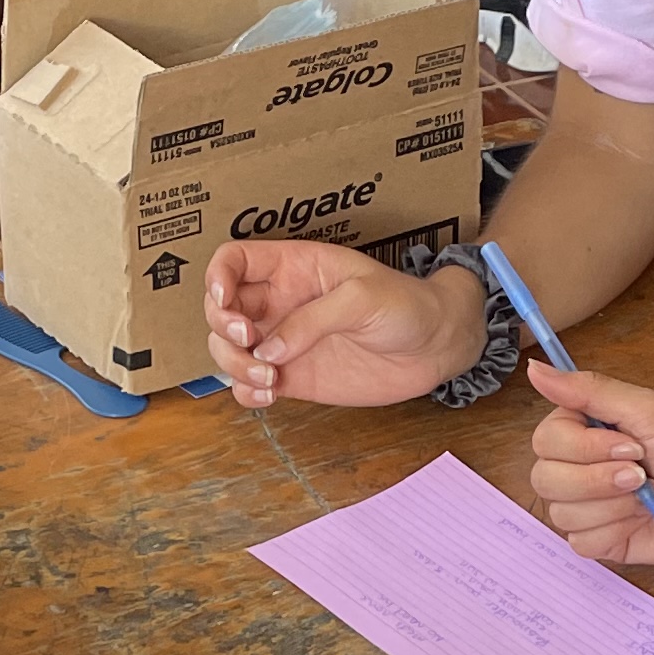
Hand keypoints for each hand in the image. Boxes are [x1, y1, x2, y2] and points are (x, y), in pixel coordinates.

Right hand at [205, 238, 483, 406]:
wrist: (436, 346)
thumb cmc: (407, 305)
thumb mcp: (363, 297)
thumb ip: (313, 319)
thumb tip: (269, 348)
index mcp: (294, 268)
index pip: (234, 261)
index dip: (217, 276)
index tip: (226, 300)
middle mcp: (281, 303)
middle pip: (220, 309)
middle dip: (222, 326)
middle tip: (249, 340)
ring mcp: (284, 341)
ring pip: (228, 350)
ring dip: (233, 364)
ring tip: (267, 376)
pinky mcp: (293, 376)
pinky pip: (250, 385)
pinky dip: (246, 391)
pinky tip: (270, 393)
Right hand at [524, 361, 653, 566]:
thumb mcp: (649, 410)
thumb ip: (590, 391)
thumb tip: (535, 369)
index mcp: (584, 430)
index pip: (545, 441)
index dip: (582, 448)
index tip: (630, 445)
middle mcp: (579, 467)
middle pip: (545, 479)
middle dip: (598, 480)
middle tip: (643, 474)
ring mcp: (589, 506)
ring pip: (562, 513)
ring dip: (614, 505)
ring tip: (650, 495)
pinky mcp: (602, 540)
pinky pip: (581, 543)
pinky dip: (616, 530)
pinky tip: (644, 520)